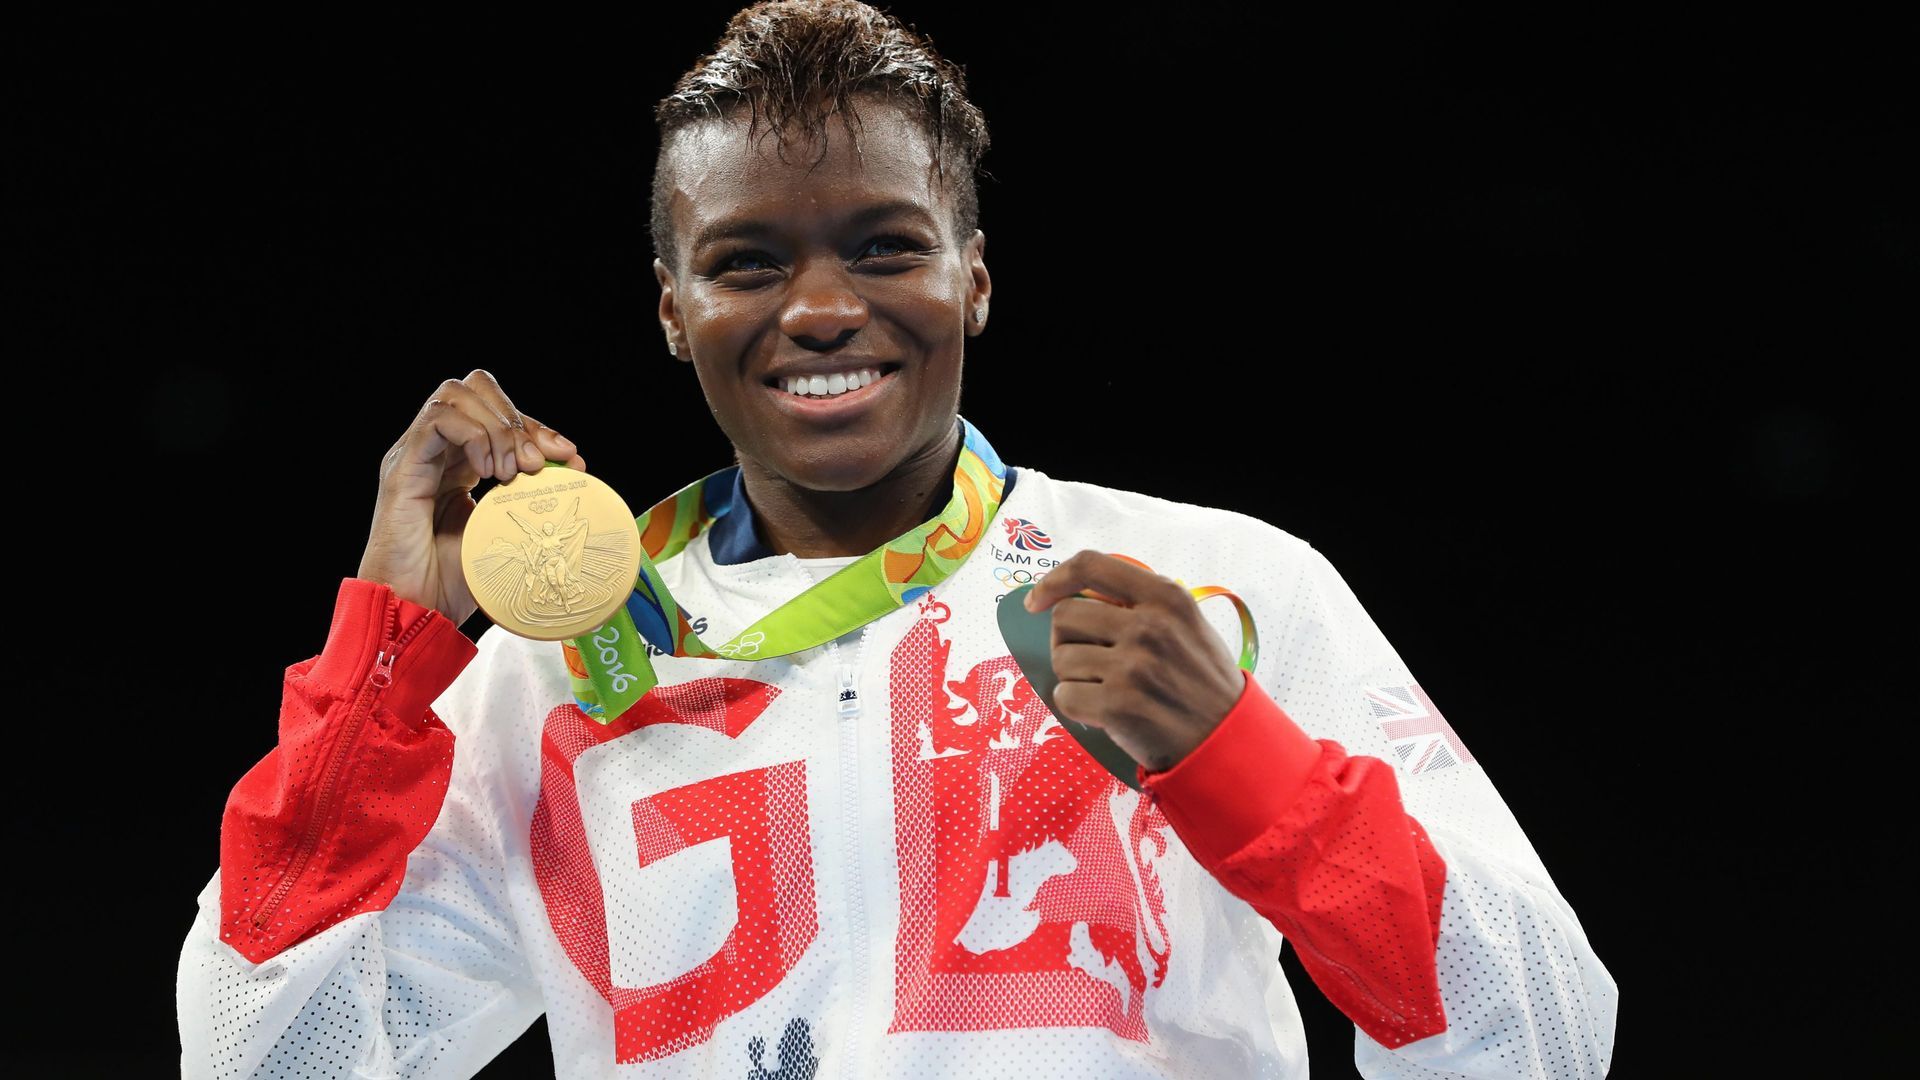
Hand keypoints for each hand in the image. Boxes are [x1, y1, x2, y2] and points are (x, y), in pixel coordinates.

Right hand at [357, 369, 585, 624]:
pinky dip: (474, 436)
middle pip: (476, 390)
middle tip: (539, 462)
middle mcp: (435, 452)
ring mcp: (416, 456)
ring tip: (511, 471)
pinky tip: (488, 471)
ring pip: (457, 395)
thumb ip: (529, 502)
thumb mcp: (504, 535)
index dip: (539, 429)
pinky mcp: (403, 468)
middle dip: (518, 419)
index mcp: (458, 464)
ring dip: (497, 427)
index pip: (498, 417)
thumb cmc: (451, 585)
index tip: (571, 457)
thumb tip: (575, 480)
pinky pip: (439, 420)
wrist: (414, 612)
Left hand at [1024, 551, 1245, 771]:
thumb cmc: (1201, 679)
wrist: (1225, 738)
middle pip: (1064, 617)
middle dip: (1065, 640)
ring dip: (1073, 676)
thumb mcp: (1187, 624)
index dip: (1054, 580)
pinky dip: (1075, 705)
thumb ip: (1141, 603)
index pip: (1091, 565)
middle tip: (1088, 659)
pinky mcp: (1118, 706)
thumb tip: (1078, 594)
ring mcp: (1132, 667)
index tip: (1037, 601)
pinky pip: (1064, 695)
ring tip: (1104, 687)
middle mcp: (1148, 626)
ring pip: (1060, 659)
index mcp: (1166, 597)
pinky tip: (1102, 711)